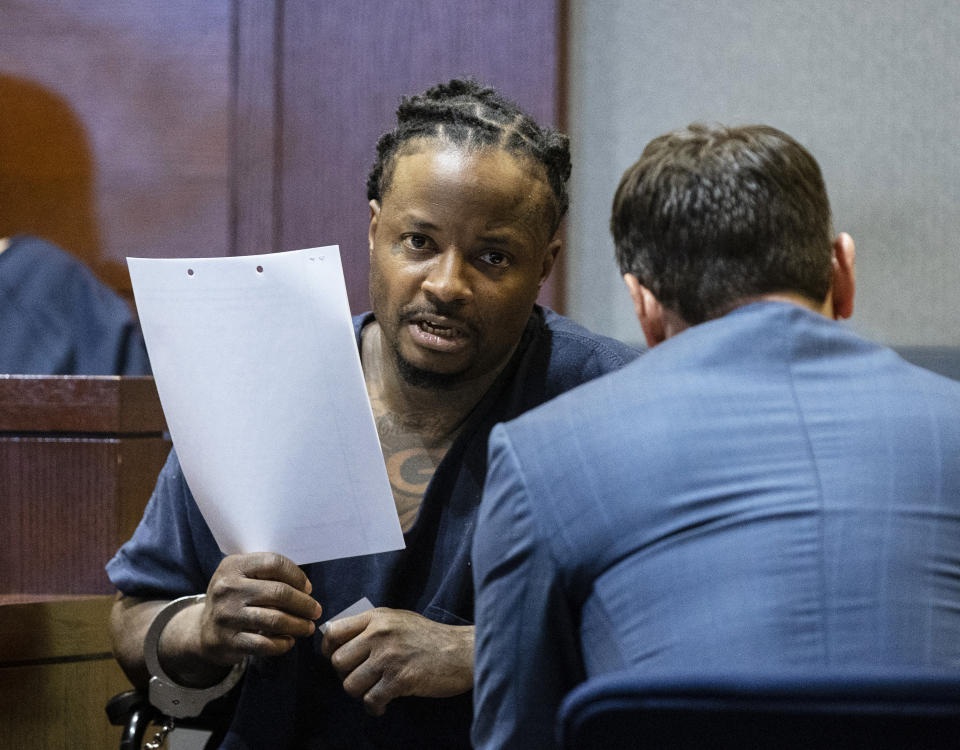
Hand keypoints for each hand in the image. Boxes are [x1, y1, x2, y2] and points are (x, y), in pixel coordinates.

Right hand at [194, 552, 322, 665]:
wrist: (203, 630)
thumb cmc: (235, 598)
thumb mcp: (243, 576)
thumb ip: (268, 574)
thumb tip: (305, 588)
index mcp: (234, 565)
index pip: (274, 563)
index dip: (297, 576)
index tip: (308, 588)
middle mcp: (228, 588)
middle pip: (279, 592)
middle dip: (304, 603)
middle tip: (316, 611)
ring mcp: (227, 615)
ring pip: (275, 620)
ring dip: (298, 625)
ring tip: (308, 627)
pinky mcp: (228, 641)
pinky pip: (264, 644)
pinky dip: (282, 644)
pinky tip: (289, 641)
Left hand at [320, 608, 473, 715]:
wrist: (461, 652)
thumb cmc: (430, 637)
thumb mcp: (398, 620)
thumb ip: (371, 626)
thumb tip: (337, 638)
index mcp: (377, 617)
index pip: (334, 631)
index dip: (329, 648)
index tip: (336, 658)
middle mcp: (380, 634)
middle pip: (338, 662)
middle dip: (346, 675)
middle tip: (361, 678)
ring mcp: (389, 657)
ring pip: (350, 684)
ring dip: (361, 692)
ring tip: (374, 691)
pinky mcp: (400, 680)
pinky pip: (370, 700)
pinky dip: (374, 707)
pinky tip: (384, 704)